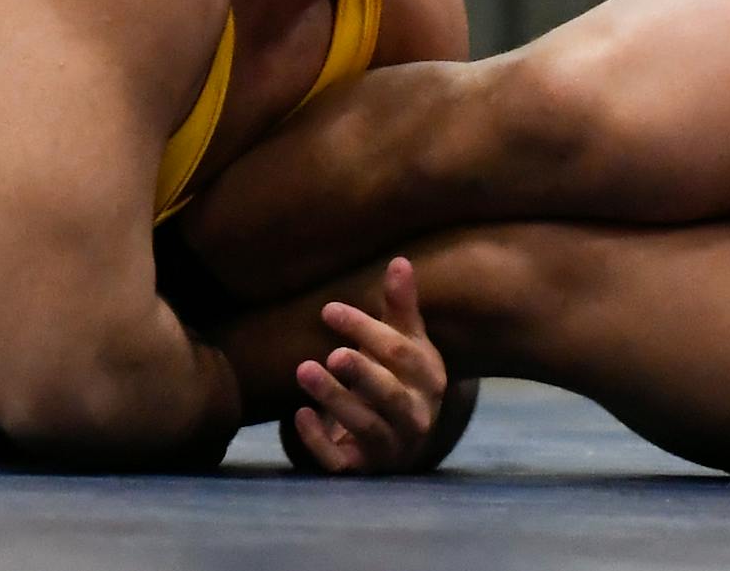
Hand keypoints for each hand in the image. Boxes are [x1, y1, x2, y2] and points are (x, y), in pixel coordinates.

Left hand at [290, 257, 448, 472]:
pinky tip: (299, 415)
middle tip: (332, 353)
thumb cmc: (399, 378)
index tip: (328, 311)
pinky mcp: (365, 469)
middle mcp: (418, 415)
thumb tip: (400, 261)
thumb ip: (401, 306)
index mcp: (431, 378)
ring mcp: (393, 446)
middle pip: (391, 394)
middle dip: (362, 373)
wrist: (400, 439)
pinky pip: (342, 460)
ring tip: (304, 371)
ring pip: (367, 426)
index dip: (366, 330)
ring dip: (336, 399)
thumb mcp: (405, 343)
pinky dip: (319, 440)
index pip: (401, 353)